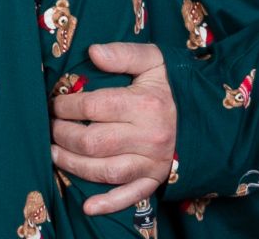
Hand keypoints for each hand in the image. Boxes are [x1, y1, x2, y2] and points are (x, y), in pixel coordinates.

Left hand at [49, 42, 175, 214]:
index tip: (53, 103)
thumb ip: (123, 54)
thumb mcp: (153, 60)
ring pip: (105, 171)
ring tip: (53, 153)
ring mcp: (153, 163)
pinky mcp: (156, 180)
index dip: (66, 106)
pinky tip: (88, 206)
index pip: (93, 107)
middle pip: (94, 142)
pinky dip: (108, 204)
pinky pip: (131, 196)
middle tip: (49, 127)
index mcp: (146, 105)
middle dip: (63, 135)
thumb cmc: (173, 85)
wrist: (209, 115)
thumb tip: (92, 52)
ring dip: (73, 165)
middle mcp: (150, 138)